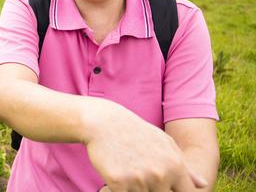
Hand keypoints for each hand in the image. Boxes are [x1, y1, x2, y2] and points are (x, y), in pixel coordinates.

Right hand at [85, 101, 207, 191]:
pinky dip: (117, 190)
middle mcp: (160, 174)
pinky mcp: (118, 182)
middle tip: (141, 176)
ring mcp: (139, 179)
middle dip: (153, 191)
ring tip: (128, 174)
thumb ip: (185, 166)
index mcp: (175, 166)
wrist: (103, 122)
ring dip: (134, 190)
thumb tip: (203, 184)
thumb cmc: (136, 132)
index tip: (166, 188)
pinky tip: (115, 177)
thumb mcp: (164, 143)